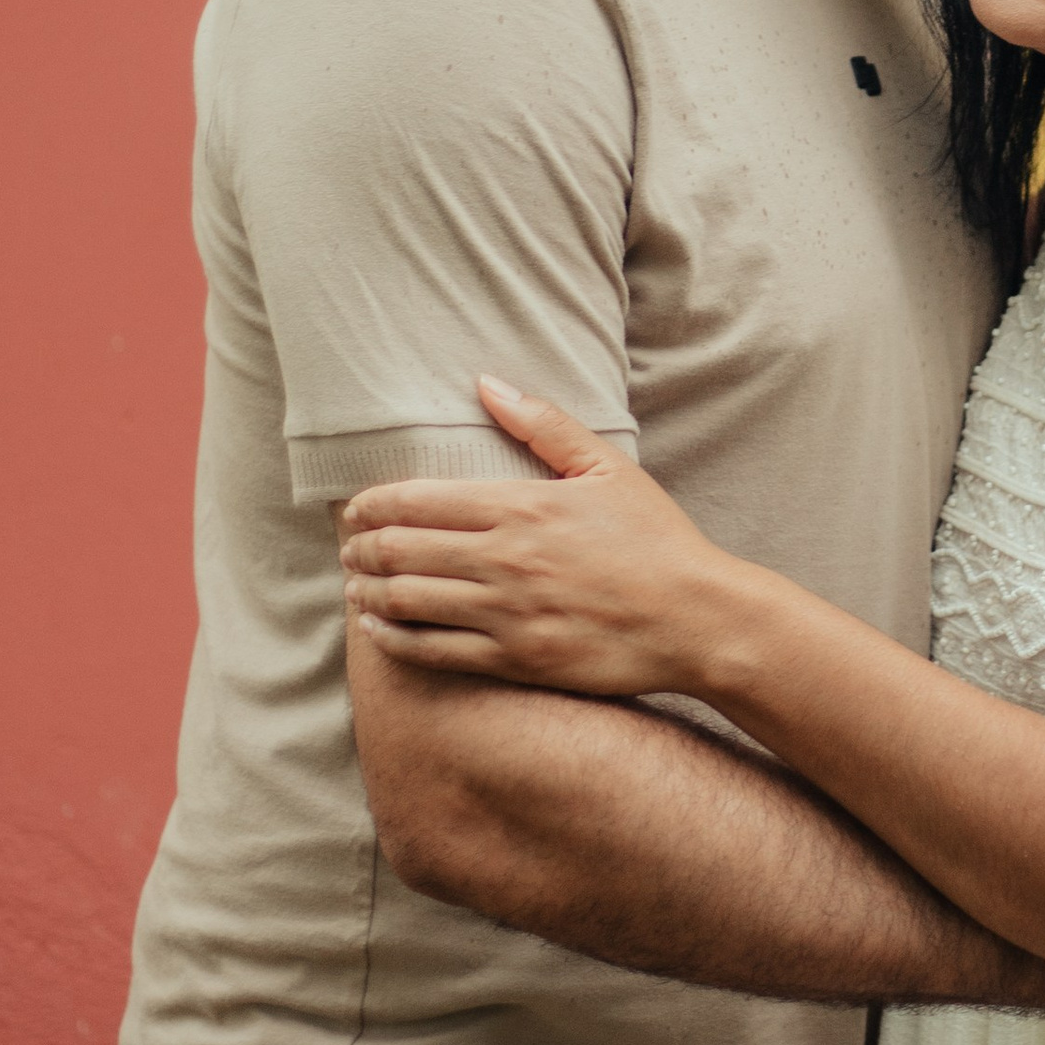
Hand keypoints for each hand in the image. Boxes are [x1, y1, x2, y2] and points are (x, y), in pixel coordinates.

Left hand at [341, 382, 727, 697]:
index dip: (371, 505)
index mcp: (522, 507)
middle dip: (361, 548)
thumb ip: (544, 423)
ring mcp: (507, 615)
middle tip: (348, 548)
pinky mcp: (515, 661)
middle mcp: (505, 561)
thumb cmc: (656, 539)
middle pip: (400, 551)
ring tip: (355, 586)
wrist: (696, 619)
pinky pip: (432, 652)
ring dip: (368, 593)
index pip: (417, 501)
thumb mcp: (608, 467)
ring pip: (407, 602)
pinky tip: (377, 630)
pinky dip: (392, 640)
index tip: (354, 508)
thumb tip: (485, 383)